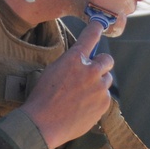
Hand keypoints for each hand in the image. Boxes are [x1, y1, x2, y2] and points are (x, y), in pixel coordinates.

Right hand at [21, 21, 113, 148]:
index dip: (96, 29)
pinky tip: (83, 108)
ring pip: (107, 80)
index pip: (90, 36)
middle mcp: (90, 70)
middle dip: (101, 64)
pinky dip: (97, 101)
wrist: (43, 124)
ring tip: (82, 96)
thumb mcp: (52, 71)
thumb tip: (82, 62)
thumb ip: (70, 64)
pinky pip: (105, 98)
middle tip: (92, 73)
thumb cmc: (42, 98)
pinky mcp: (103, 103)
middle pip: (107, 60)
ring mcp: (99, 88)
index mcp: (74, 59)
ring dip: (98, 84)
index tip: (100, 24)